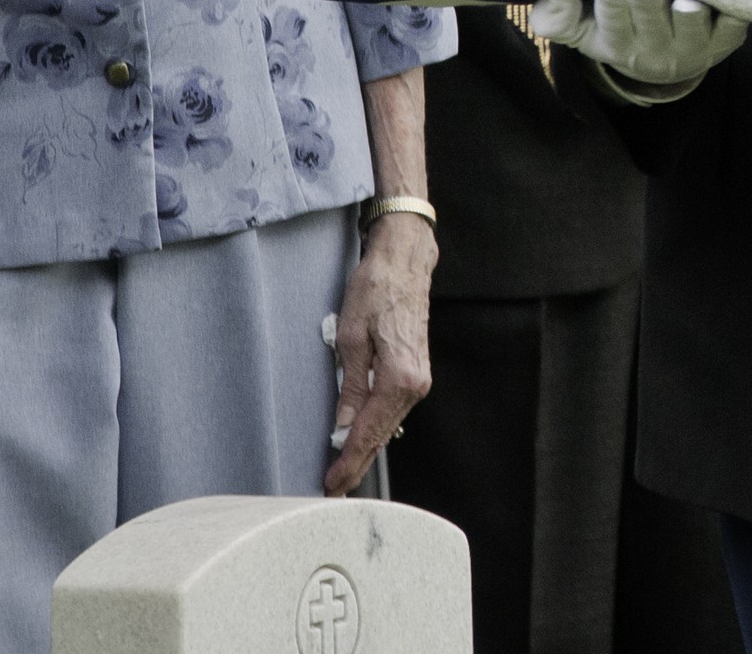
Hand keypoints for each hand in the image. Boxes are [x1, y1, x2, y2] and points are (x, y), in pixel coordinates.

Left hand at [325, 214, 433, 495]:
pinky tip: (360, 437)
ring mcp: (419, 379)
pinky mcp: (416, 372)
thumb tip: (343, 424)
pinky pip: (393, 409)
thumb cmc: (376, 290)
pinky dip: (376, 427)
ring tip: (343, 469)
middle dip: (357, 462)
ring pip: (388, 424)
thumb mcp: (350, 339)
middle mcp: (415, 384)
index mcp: (399, 379)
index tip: (331, 485)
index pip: (367, 433)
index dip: (348, 462)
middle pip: (381, 435)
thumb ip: (350, 386)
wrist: (404, 262)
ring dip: (366, 447)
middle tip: (333, 488)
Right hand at [529, 0, 750, 101]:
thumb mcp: (582, 28)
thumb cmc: (621, 28)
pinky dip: (732, 13)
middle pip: (651, 23)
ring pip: (691, 24)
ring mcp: (694, 47)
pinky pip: (734, 28)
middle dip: (646, 3)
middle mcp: (656, 52)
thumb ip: (558, 16)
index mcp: (619, 45)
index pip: (611, 23)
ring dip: (687, 11)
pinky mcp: (726, 41)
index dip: (610, 1)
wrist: (666, 56)